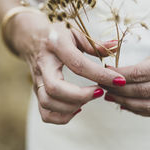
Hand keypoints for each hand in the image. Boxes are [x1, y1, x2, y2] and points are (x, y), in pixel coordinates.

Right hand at [9, 12, 125, 123]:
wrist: (31, 38)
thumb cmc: (58, 35)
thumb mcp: (76, 33)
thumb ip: (95, 44)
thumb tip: (115, 47)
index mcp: (56, 45)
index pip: (78, 64)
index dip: (100, 75)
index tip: (118, 81)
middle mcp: (44, 64)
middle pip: (55, 88)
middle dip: (81, 95)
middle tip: (100, 92)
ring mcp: (38, 80)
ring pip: (48, 102)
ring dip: (72, 107)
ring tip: (89, 98)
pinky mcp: (36, 91)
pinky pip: (45, 113)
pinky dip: (62, 117)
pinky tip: (77, 108)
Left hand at [103, 31, 149, 117]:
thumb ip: (142, 66)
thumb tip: (115, 79)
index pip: (141, 74)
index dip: (119, 77)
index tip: (104, 75)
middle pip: (144, 92)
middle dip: (119, 91)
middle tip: (103, 88)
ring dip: (127, 103)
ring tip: (111, 97)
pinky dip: (140, 110)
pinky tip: (126, 104)